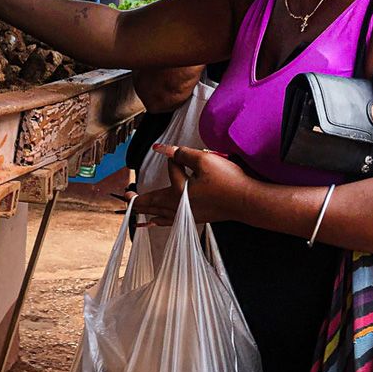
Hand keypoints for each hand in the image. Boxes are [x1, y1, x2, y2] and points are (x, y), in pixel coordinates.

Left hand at [135, 144, 252, 224]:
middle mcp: (180, 206)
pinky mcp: (197, 217)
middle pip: (154, 202)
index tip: (162, 150)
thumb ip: (180, 154)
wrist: (248, 202)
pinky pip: (171, 220)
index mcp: (179, 192)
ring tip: (135, 214)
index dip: (172, 159)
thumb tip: (160, 149)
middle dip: (138, 199)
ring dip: (147, 211)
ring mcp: (189, 214)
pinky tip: (156, 222)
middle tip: (124, 198)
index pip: (170, 170)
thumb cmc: (228, 181)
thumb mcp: (204, 161)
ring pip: (161, 213)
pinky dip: (160, 221)